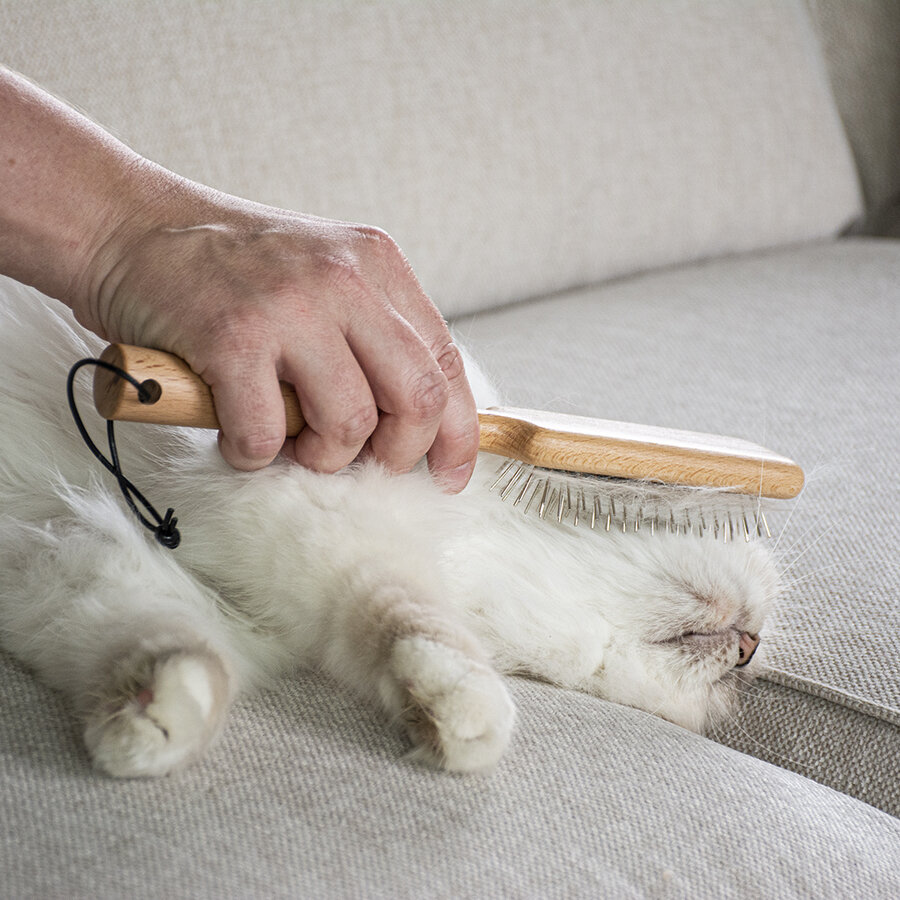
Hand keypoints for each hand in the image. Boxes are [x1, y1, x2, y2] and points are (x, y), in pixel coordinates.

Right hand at [75, 186, 478, 490]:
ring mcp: (290, 307)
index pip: (447, 362)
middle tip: (357, 462)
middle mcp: (345, 279)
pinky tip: (233, 428)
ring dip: (318, 456)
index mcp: (378, 265)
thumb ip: (372, 335)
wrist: (130, 228)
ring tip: (285, 439)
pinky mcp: (232, 337)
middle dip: (397, 454)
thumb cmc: (231, 271)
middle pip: (418, 398)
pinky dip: (251, 453)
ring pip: (350, 425)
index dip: (456, 432)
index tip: (447, 473)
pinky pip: (266, 435)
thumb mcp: (325, 277)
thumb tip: (417, 424)